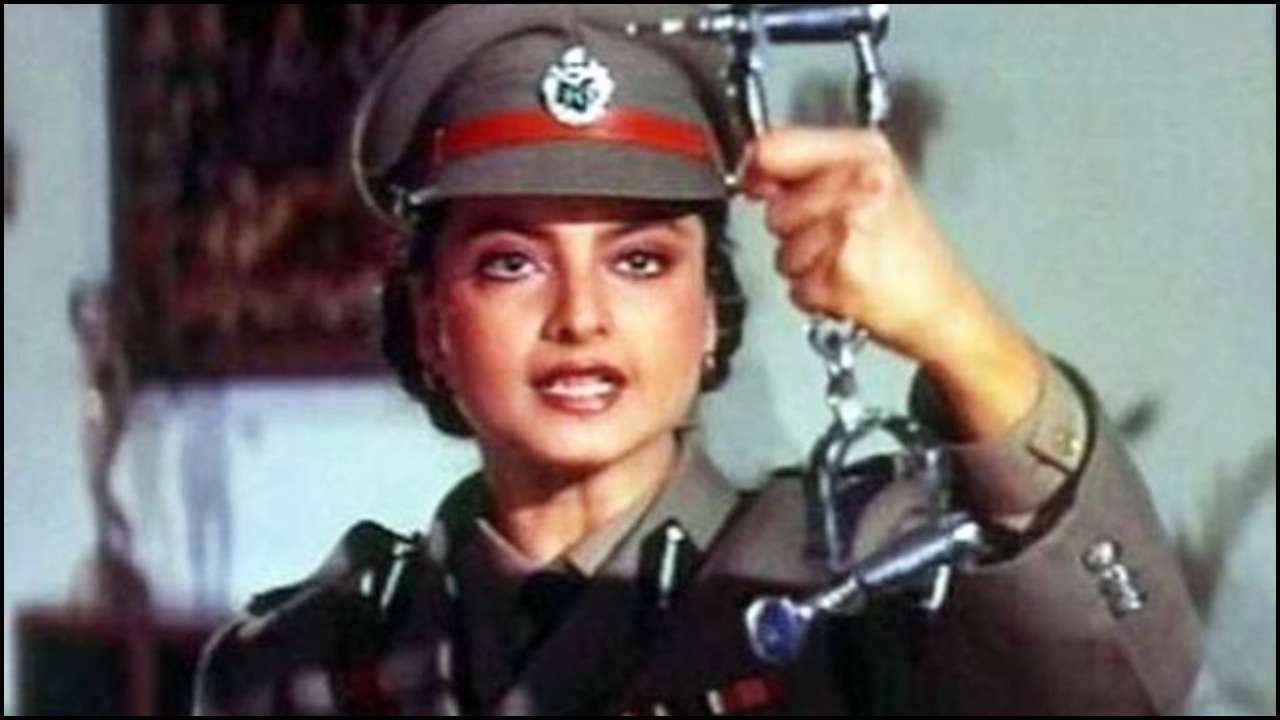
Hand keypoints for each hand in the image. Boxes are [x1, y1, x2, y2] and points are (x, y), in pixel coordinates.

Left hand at [744, 126, 1044, 448]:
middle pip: (776, 209)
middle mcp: (860, 185)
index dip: (758, 169)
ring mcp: (850, 228)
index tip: (760, 184)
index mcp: (865, 152)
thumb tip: (755, 166)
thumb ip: (809, 168)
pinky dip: (815, 294)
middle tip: (837, 236)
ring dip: (804, 266)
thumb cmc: (911, 251)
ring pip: (782, 251)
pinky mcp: (842, 273)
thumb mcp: (870, 183)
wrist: (946, 305)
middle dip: (793, 231)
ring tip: (846, 261)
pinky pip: (796, 286)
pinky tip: (848, 284)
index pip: (777, 147)